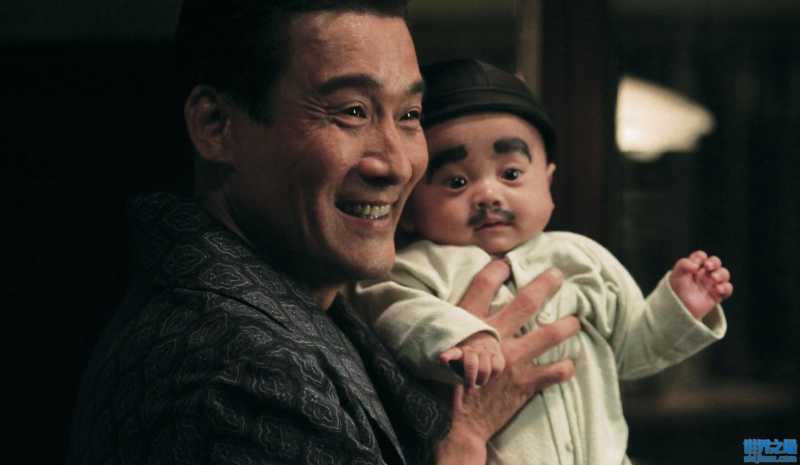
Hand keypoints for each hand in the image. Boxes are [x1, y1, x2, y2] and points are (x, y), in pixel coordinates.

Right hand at [436, 262, 578, 463]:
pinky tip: (569, 364)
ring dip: (566, 325)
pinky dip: (565, 368)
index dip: (496, 270)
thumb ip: (451, 331)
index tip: (505, 265)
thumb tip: (454, 316)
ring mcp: (513, 359)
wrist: (454, 424)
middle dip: (546, 285)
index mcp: (469, 325)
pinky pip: (555, 371)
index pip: (483, 285)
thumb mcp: (439, 350)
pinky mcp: (525, 382)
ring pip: (549, 334)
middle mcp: (495, 337)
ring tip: (575, 320)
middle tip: (558, 275)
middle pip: (526, 302)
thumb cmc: (440, 386)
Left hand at [440, 332, 504, 388]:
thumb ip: (452, 368)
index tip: (442, 359)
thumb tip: (444, 375)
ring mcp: (485, 352)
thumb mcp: (458, 361)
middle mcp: (472, 350)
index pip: (453, 352)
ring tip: (479, 382)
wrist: (485, 341)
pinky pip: (497, 368)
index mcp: (460, 351)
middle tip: (468, 390)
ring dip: (481, 380)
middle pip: (471, 365)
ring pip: (484, 370)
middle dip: (470, 380)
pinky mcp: (497, 356)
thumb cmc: (467, 357)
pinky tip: (490, 376)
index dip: (448, 356)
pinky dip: (493, 376)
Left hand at [670, 250, 733, 319]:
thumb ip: (683, 264)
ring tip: (714, 278)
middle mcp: (703, 274)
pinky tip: (718, 289)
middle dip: (714, 262)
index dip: (700, 257)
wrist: (678, 310)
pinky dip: (726, 287)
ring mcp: (711, 284)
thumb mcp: (675, 275)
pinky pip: (727, 288)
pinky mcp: (717, 295)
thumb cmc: (675, 291)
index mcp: (692, 267)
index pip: (700, 257)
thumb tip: (696, 265)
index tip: (694, 265)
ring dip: (721, 274)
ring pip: (724, 273)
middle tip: (708, 267)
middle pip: (715, 262)